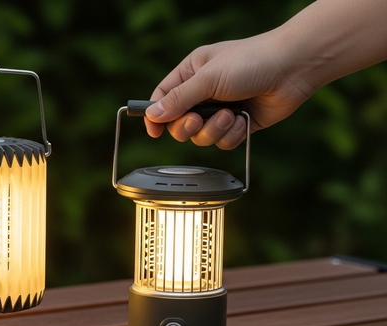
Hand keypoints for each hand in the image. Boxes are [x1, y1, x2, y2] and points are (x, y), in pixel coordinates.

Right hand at [143, 33, 316, 149]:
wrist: (293, 68)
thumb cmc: (251, 61)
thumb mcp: (208, 78)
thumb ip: (179, 99)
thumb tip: (153, 115)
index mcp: (191, 73)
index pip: (162, 98)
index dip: (156, 116)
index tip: (155, 132)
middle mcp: (204, 92)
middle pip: (179, 124)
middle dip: (188, 127)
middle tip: (197, 120)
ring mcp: (221, 110)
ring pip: (201, 136)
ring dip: (214, 130)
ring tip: (231, 115)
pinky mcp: (238, 124)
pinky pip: (223, 142)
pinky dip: (232, 135)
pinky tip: (244, 120)